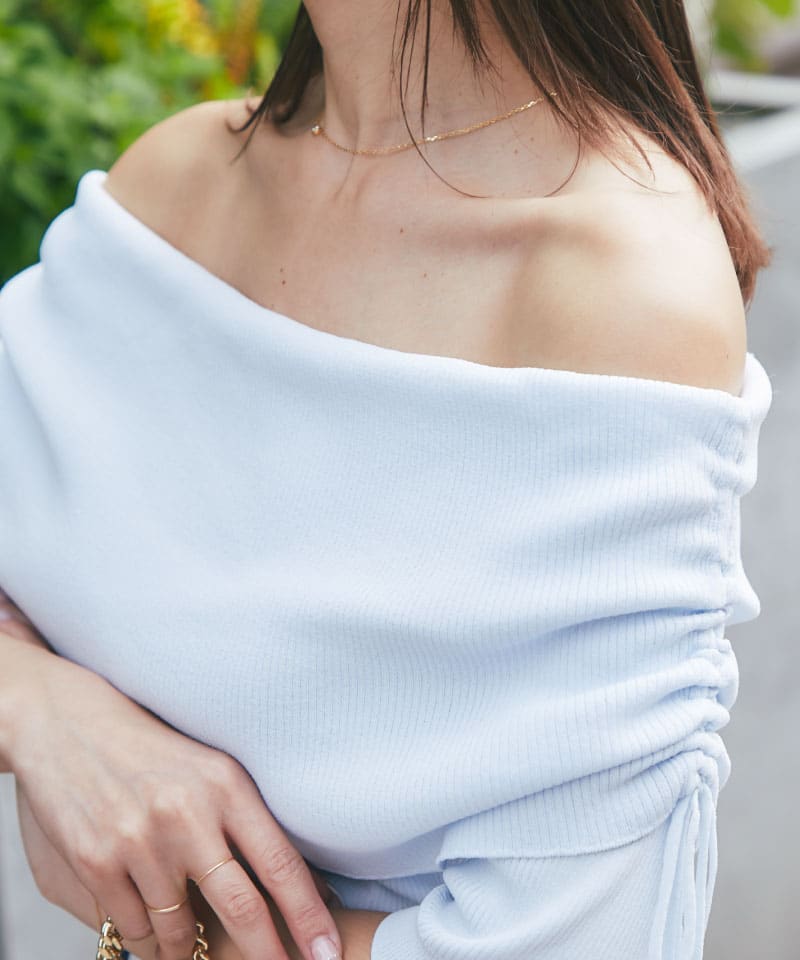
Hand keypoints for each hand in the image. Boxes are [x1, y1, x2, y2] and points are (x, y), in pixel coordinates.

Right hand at [6, 643, 342, 959]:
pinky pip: (134, 930)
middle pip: (241, 906)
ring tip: (193, 943)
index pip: (280, 862)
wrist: (72, 725)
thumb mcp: (212, 770)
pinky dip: (147, 940)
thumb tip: (298, 886)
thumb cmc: (153, 751)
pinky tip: (151, 926)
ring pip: (181, 929)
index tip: (327, 953)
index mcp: (226, 785)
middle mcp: (187, 813)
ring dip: (191, 948)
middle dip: (268, 953)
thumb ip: (249, 822)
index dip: (307, 915)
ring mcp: (140, 840)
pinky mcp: (96, 861)